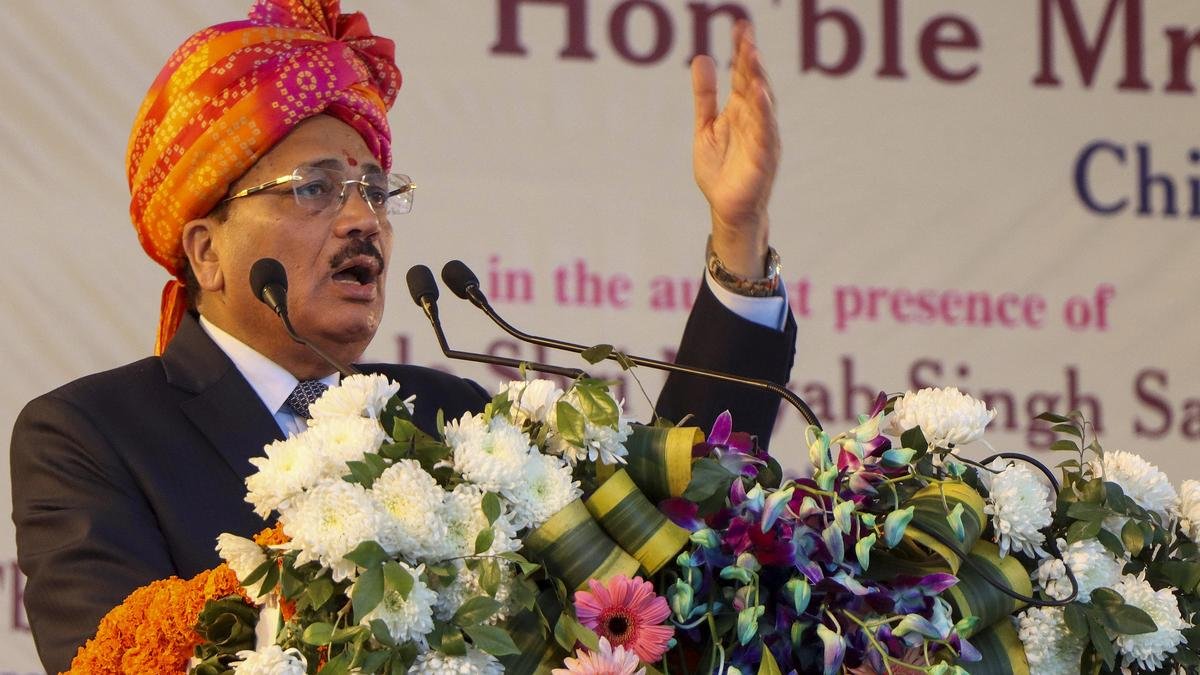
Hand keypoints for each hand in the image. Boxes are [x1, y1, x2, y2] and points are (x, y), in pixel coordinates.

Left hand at [691, 20, 780, 277]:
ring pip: (763, 104)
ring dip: (759, 80)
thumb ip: (705, 96)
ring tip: (752, 55)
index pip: (744, 76)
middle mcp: (756, 121)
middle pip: (755, 84)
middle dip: (751, 60)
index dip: (742, 52)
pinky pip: (764, 133)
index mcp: (742, 112)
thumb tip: (703, 58)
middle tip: (746, 34)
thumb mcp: (705, 127)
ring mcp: (762, 139)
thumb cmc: (720, 170)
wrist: (727, 210)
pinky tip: (759, 94)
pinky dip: (763, 113)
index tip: (740, 26)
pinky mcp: (763, 159)